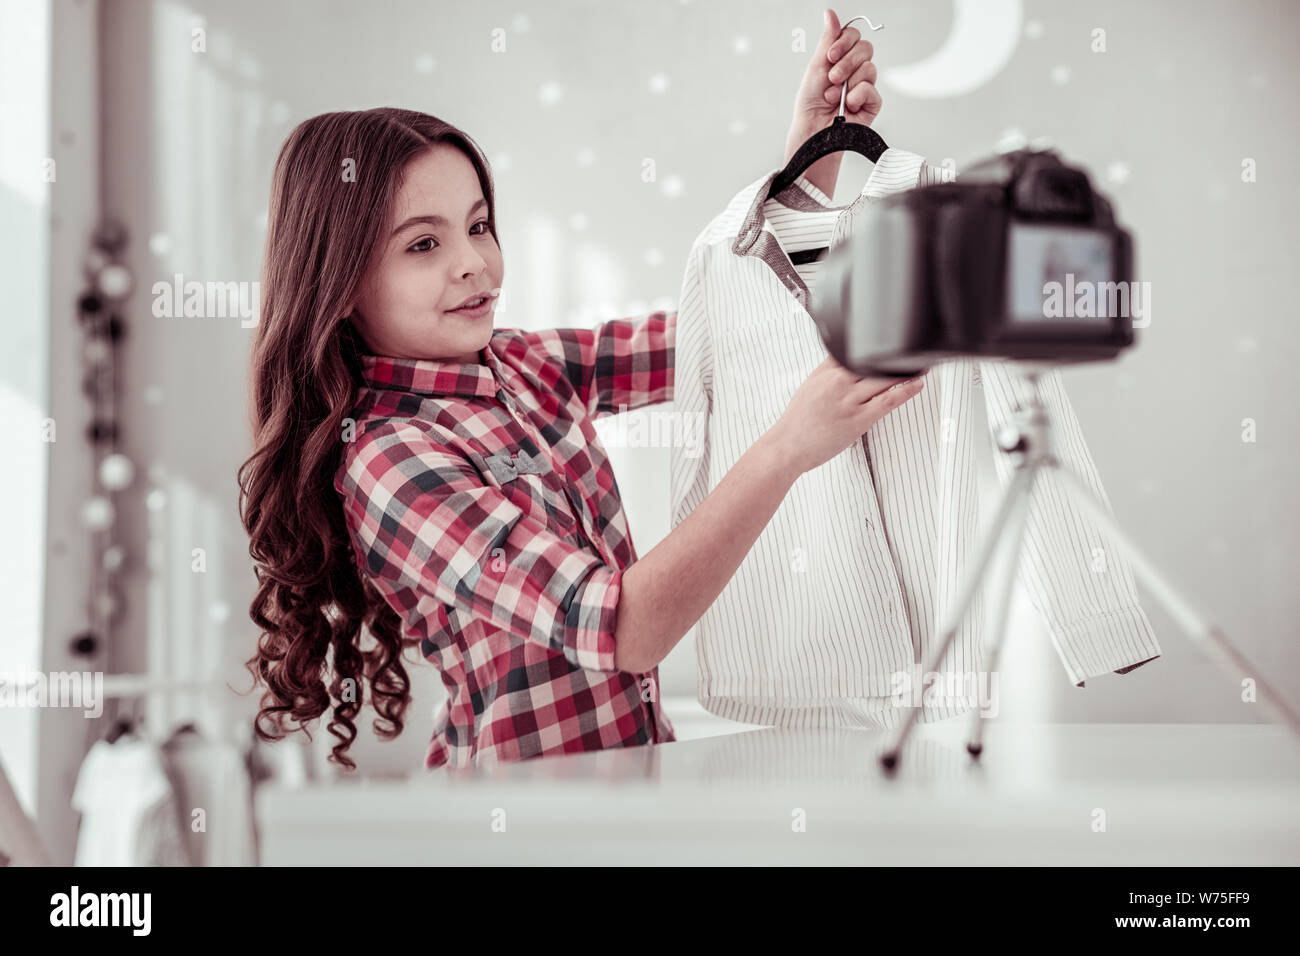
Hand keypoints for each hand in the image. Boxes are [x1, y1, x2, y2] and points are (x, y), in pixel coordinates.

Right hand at [768, 357, 924, 475]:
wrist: (787, 446)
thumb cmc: (798, 421)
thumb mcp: (809, 386)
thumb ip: (828, 370)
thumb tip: (844, 355)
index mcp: (825, 372)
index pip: (855, 348)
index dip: (876, 343)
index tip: (893, 338)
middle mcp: (837, 382)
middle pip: (873, 361)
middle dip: (895, 356)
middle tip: (914, 351)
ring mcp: (848, 400)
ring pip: (883, 378)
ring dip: (906, 370)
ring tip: (922, 365)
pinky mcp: (858, 419)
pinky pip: (887, 400)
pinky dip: (905, 390)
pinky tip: (917, 384)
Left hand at [784, 9, 882, 197]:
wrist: (812, 130)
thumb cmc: (810, 103)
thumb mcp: (817, 66)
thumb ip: (828, 40)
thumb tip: (830, 14)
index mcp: (842, 58)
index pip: (854, 36)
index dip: (844, 42)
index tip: (830, 56)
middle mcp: (856, 70)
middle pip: (865, 48)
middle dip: (846, 63)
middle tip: (831, 78)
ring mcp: (865, 86)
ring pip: (870, 68)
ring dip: (847, 82)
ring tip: (833, 97)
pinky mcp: (872, 104)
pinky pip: (871, 89)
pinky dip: (856, 96)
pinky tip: (846, 106)